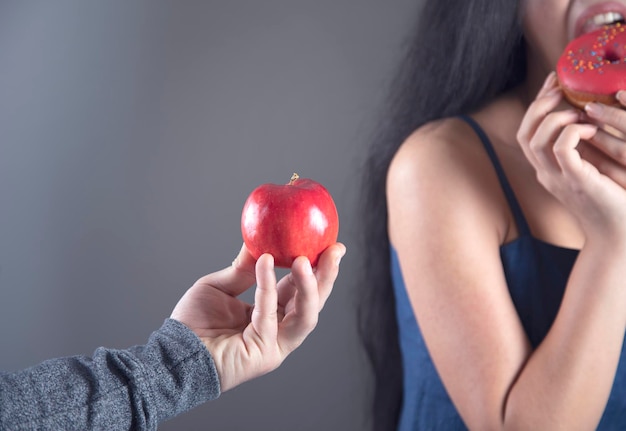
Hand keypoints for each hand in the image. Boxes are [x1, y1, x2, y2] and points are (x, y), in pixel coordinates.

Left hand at [170, 243, 345, 391]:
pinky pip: (270, 315)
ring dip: (311, 286)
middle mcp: (278, 329)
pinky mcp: (265, 354)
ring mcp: (275, 344)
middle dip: (327, 276)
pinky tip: (266, 261)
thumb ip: (242, 269)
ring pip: (306, 315)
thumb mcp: (220, 287)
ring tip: (307, 259)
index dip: (316, 268)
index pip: (300, 289)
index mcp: (270, 313)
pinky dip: (268, 286)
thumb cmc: (192, 324)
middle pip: (313, 303)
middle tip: (336, 250)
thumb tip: (258, 241)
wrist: (173, 354)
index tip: (328, 244)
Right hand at [517, 72, 625, 236]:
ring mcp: (557, 179)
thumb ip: (585, 149)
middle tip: (560, 88)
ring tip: (576, 110)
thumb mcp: (596, 169)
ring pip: (536, 139)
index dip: (537, 104)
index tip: (554, 82)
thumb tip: (590, 116)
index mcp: (547, 170)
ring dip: (554, 117)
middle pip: (524, 133)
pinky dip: (573, 132)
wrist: (620, 236)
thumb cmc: (615, 202)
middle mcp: (546, 174)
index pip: (528, 132)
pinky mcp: (576, 182)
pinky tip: (590, 129)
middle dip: (539, 105)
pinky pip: (561, 148)